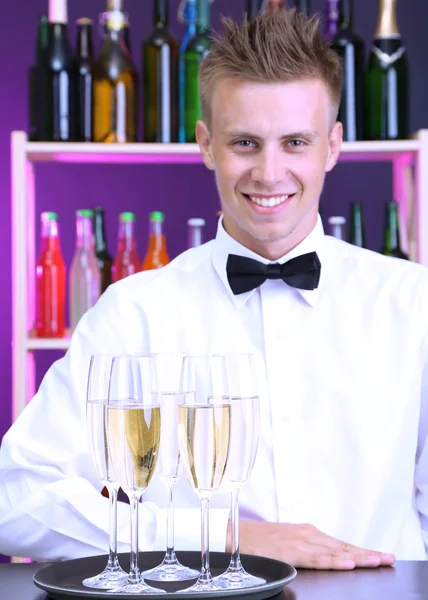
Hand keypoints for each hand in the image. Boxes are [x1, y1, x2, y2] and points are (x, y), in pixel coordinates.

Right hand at [228, 521, 395, 569]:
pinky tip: (347, 563)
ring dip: (358, 556)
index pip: (341, 544)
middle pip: (343, 546)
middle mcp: (307, 534)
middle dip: (367, 553)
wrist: (233, 534)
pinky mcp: (290, 550)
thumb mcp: (287, 544)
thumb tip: (324, 559)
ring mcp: (300, 541)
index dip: (362, 551)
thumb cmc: (258, 542)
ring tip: (377, 561)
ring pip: (335, 551)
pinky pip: (316, 558)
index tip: (381, 556)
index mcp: (308, 534)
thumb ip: (305, 551)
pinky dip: (333, 560)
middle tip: (388, 558)